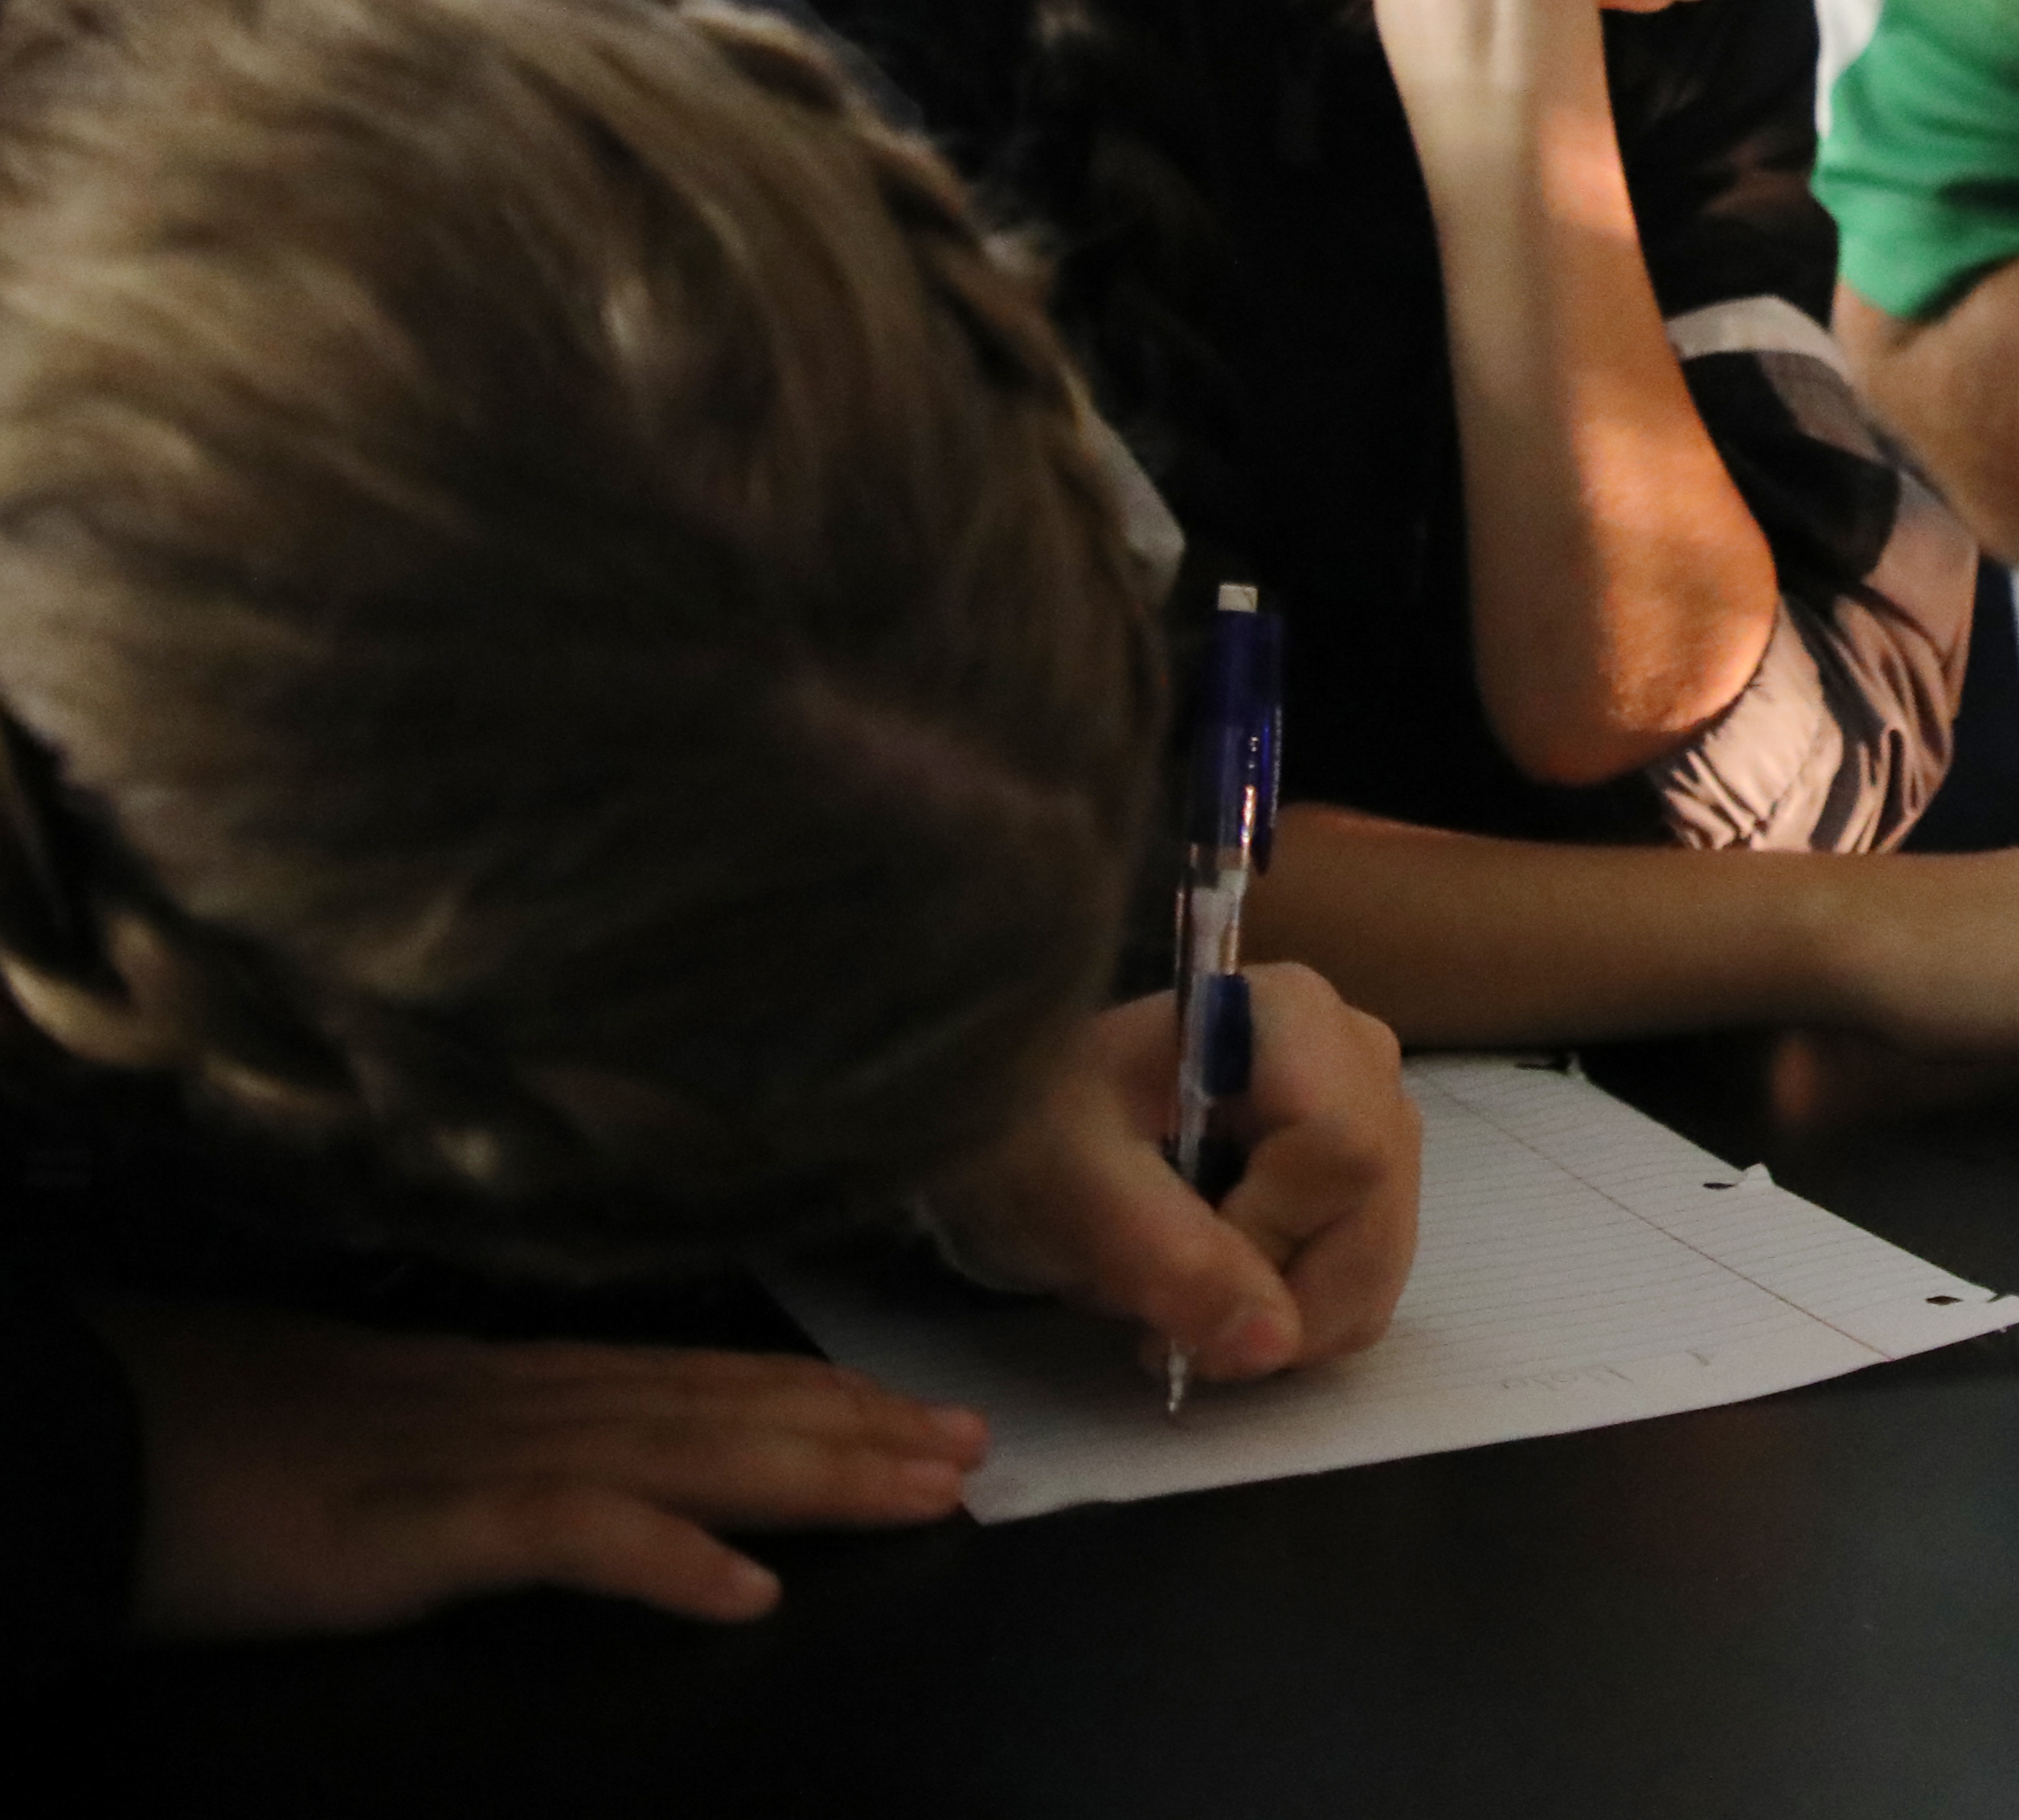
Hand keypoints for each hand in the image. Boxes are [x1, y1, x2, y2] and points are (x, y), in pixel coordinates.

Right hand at [92, 1303, 981, 1636]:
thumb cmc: (217, 1436)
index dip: (819, 1392)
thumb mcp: (382, 1431)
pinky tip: (750, 1590)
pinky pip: (571, 1536)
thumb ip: (480, 1436)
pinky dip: (668, 1558)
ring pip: (687, 1455)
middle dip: (861, 1431)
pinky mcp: (420, 1526)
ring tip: (926, 1494)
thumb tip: (566, 1453)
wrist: (91, 1436)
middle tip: (977, 1450)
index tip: (923, 1409)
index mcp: (514, 1379)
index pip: (702, 1377)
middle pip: (726, 1409)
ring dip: (817, 1476)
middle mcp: (523, 1397)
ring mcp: (478, 1455)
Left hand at [915, 971, 1424, 1383]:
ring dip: (1290, 1321)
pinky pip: (1373, 1278)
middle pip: (1375, 1205)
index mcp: (1289, 1013)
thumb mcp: (1076, 1188)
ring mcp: (1375, 1113)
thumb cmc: (1037, 1131)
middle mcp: (1356, 1051)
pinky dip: (1305, 1319)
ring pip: (1381, 1255)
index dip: (1271, 1234)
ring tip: (1190, 1312)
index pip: (1341, 1145)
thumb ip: (1169, 1256)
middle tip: (1176, 1333)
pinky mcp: (1372, 1176)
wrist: (1031, 1131)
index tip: (1173, 1271)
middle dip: (1282, 1299)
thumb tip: (1273, 1343)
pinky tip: (1229, 1299)